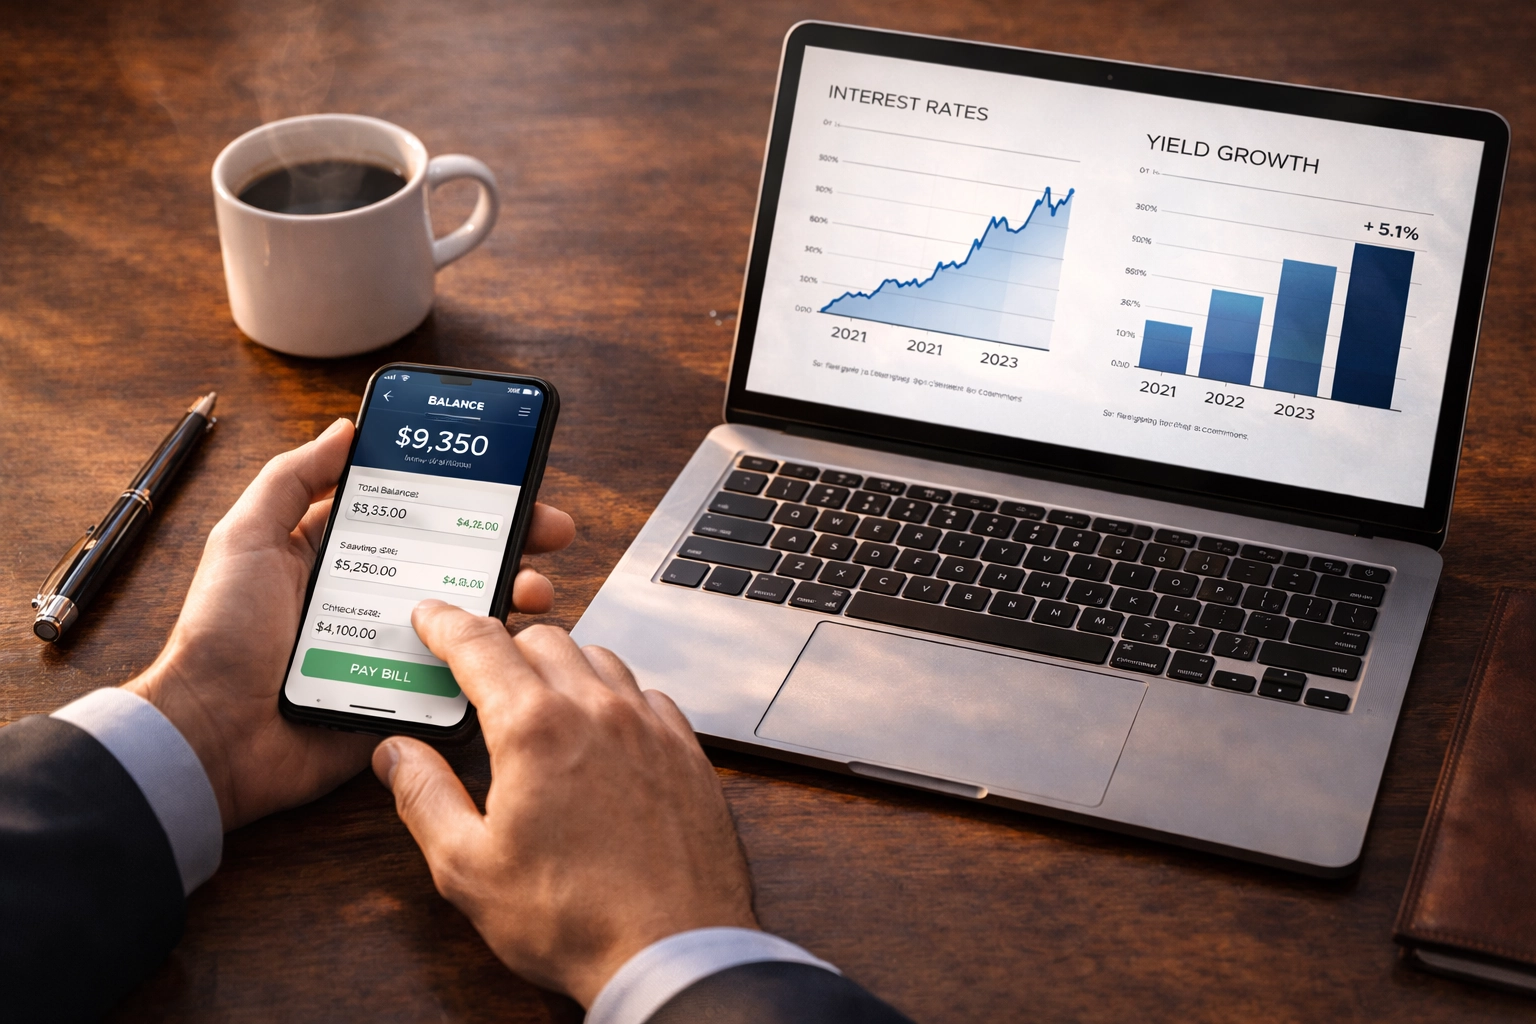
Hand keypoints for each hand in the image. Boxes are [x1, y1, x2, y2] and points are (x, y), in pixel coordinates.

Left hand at [125, 418, 576, 829]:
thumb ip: (292, 480)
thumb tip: (345, 430)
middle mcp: (375, 598)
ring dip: (513, 594)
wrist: (215, 736)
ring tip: (535, 588)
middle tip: (550, 530)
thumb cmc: (222, 635)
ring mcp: (396, 649)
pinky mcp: (408, 698)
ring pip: (472, 615)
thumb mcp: (246, 539)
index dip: (464, 496)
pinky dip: (496, 659)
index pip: (417, 515)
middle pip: (458, 559)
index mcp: (339, 556)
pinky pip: (463, 675)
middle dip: (510, 540)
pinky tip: (518, 643)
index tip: (508, 480)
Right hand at [373, 604, 756, 1005]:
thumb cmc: (576, 919)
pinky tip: (604, 729)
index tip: (430, 616)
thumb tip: (397, 755)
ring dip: (563, 664)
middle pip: (543, 638)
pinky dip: (615, 695)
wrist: (674, 950)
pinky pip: (646, 694)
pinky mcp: (686, 749)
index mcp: (535, 728)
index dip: (446, 623)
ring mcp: (650, 725)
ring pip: (600, 657)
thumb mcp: (470, 868)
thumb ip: (425, 799)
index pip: (479, 645)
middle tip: (480, 673)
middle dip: (503, 645)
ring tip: (540, 699)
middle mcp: (598, 710)